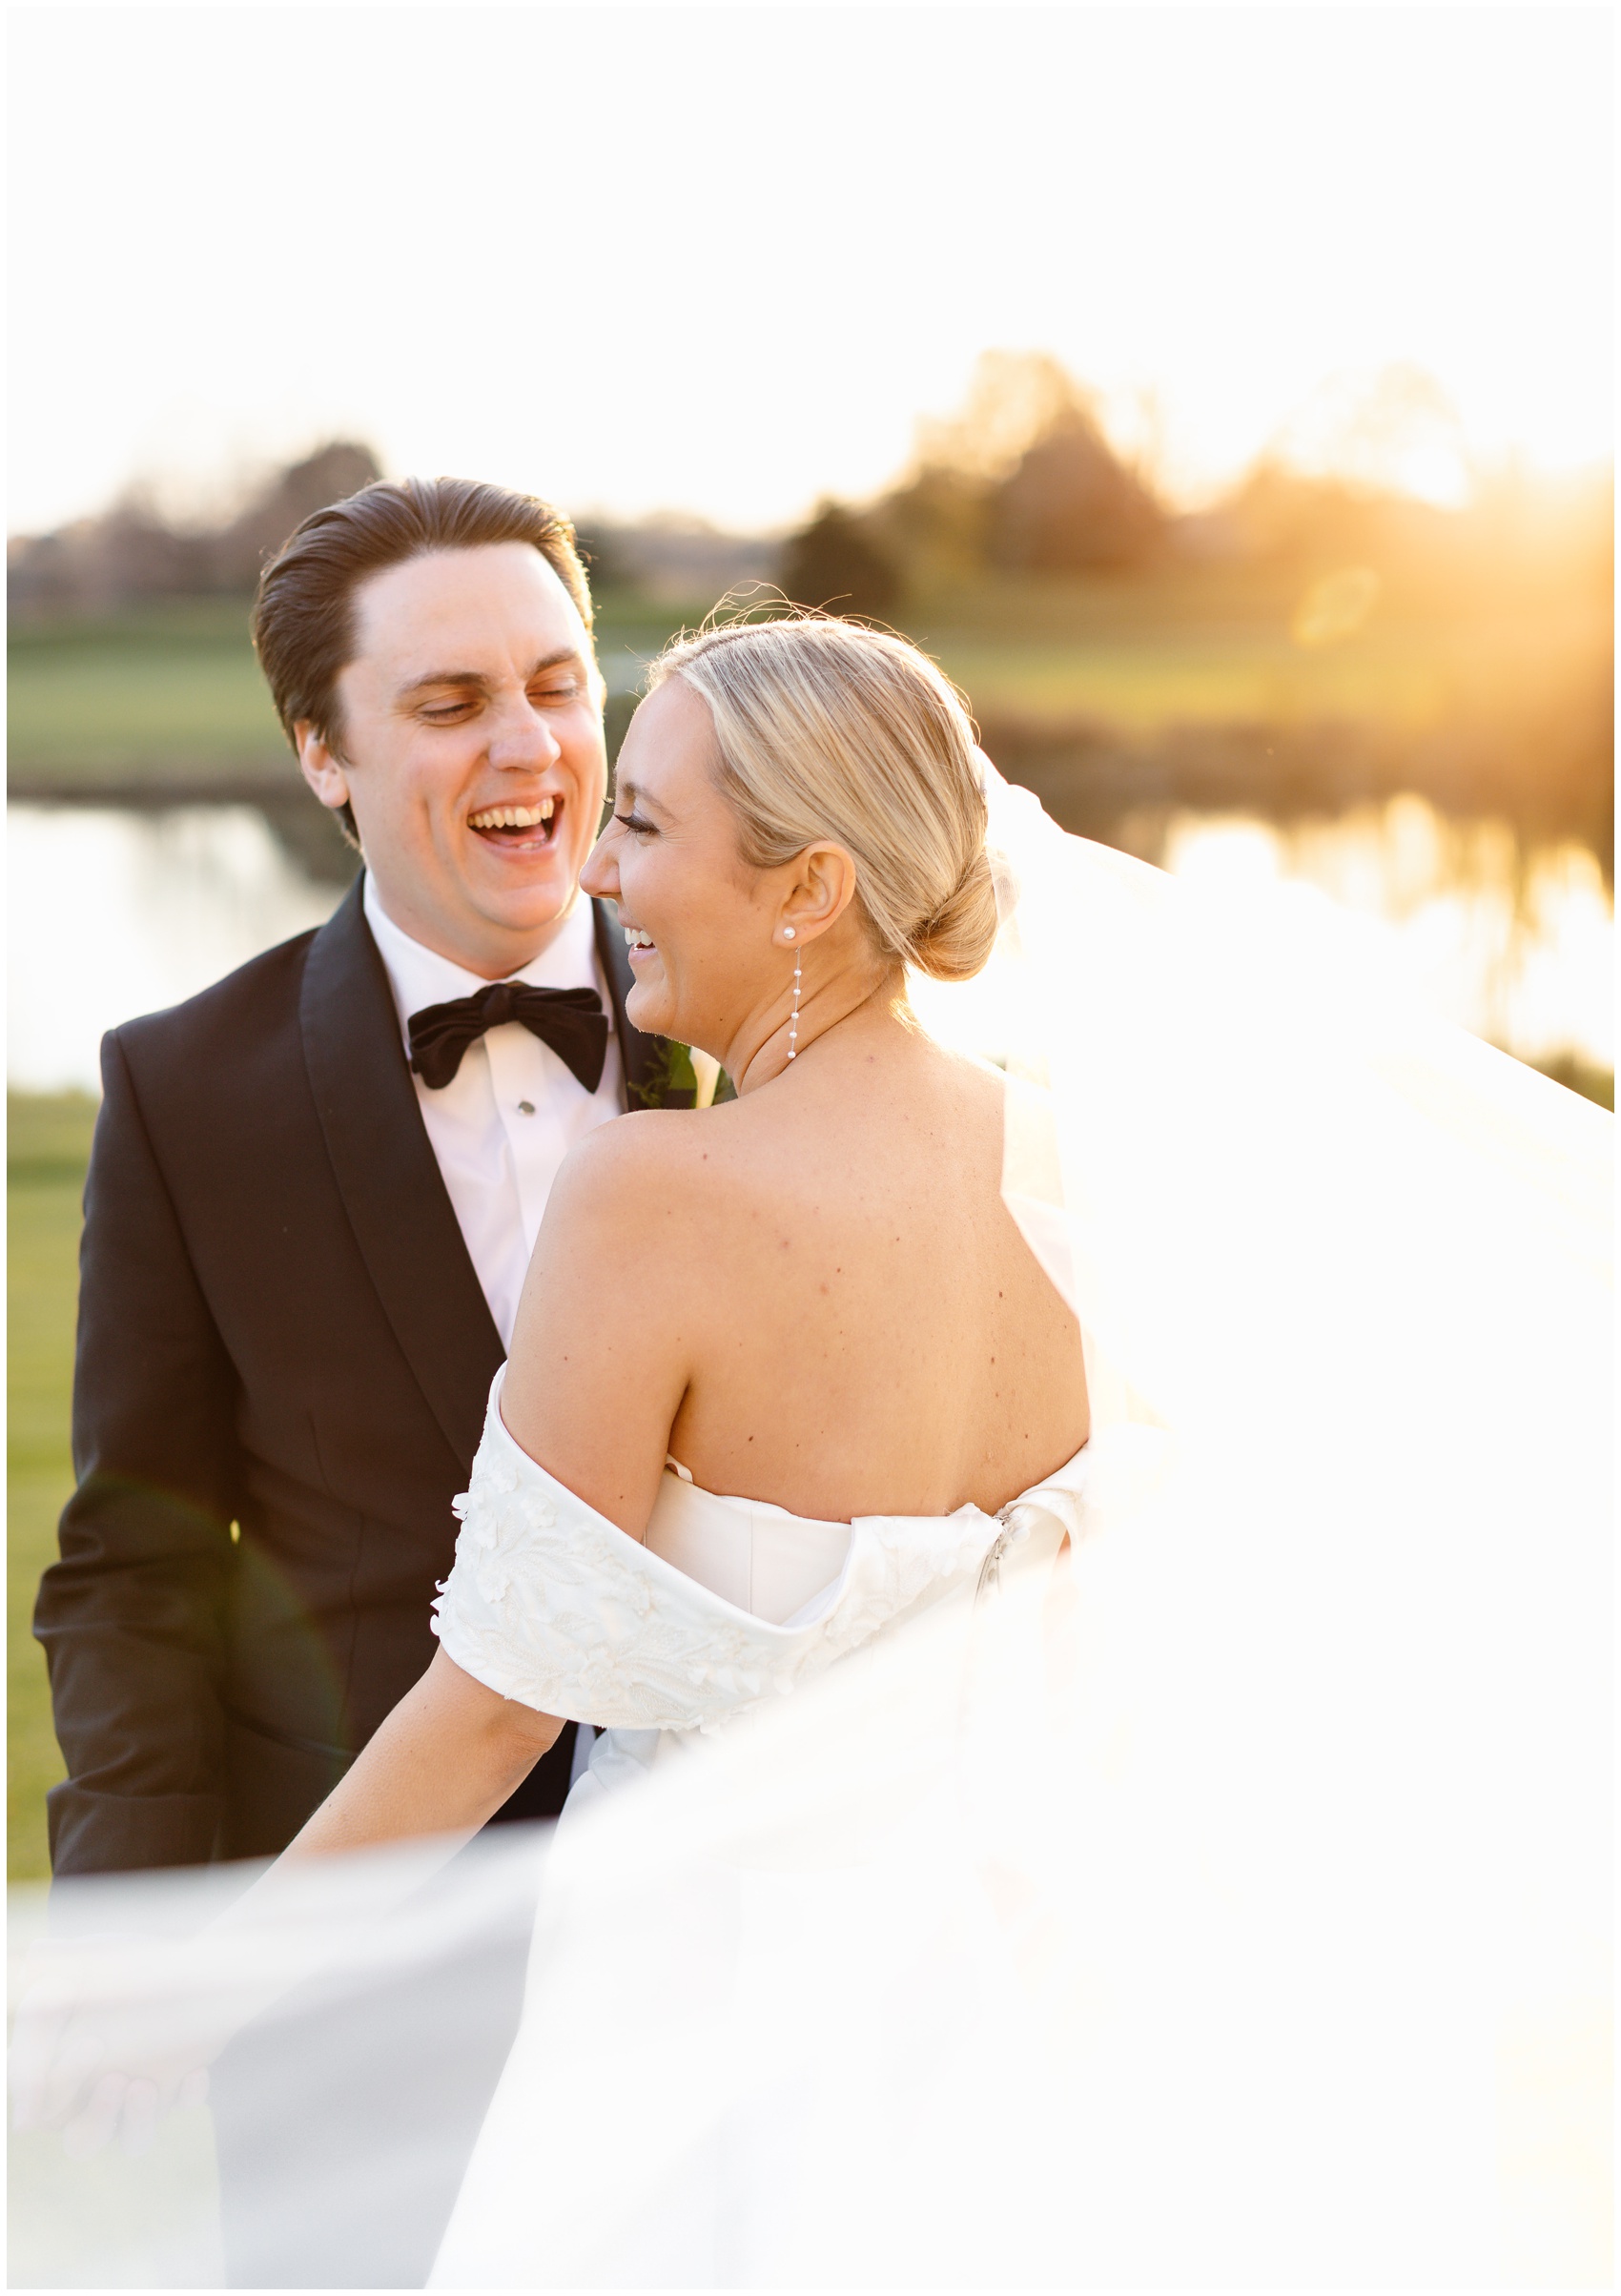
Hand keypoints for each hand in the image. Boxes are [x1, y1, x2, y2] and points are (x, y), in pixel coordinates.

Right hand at [10, 1937, 224, 2157]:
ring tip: (143, 2085)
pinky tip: (194, 2072)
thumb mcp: (85, 1965)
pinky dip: (188, 2097)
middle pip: (81, 2143)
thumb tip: (27, 1969)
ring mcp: (137, 2097)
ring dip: (137, 2122)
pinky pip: (182, 2109)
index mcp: (61, 2073)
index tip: (89, 2043)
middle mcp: (95, 2095)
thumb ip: (51, 1988)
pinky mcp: (176, 2088)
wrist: (184, 1958)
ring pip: (132, 2143)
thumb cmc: (125, 1964)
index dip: (60, 2086)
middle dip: (97, 2119)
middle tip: (116, 2077)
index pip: (43, 2107)